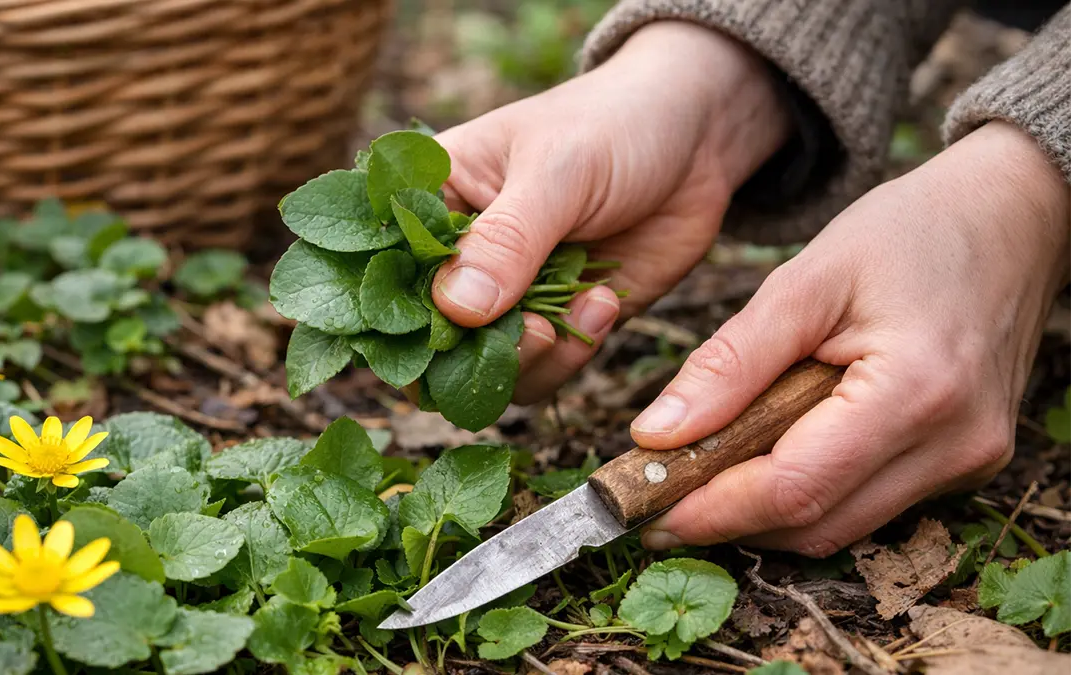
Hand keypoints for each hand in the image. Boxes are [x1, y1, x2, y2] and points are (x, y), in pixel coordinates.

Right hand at [429, 21, 789, 402]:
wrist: (698, 139)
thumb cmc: (613, 125)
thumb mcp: (557, 172)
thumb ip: (506, 240)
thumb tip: (453, 310)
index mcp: (434, 201)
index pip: (383, 269)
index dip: (391, 310)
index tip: (433, 331)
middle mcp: (460, 258)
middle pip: (426, 337)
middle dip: (469, 351)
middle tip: (529, 331)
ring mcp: (509, 296)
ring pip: (483, 368)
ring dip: (528, 360)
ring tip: (571, 317)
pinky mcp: (558, 324)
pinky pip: (542, 372)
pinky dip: (571, 356)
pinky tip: (603, 303)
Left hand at [637, 121, 1070, 555]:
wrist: (1009, 217)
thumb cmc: (908, 233)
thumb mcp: (805, 279)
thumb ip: (730, 362)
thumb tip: (656, 436)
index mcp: (915, 391)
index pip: (796, 487)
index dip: (712, 507)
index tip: (646, 505)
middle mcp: (954, 444)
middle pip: (818, 522)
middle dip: (728, 520)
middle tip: (657, 497)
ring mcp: (969, 461)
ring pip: (843, 526)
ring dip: (765, 514)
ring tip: (701, 476)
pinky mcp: (967, 462)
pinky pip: (871, 504)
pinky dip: (810, 493)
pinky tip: (765, 458)